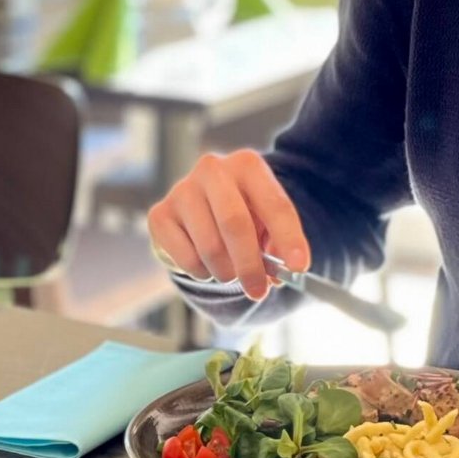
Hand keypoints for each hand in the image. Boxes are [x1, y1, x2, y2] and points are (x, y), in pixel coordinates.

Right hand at [147, 149, 310, 300]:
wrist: (200, 210)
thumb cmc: (243, 215)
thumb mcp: (267, 223)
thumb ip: (277, 245)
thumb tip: (280, 274)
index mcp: (248, 166)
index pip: (275, 204)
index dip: (289, 238)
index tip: (299, 268)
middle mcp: (213, 170)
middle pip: (235, 224)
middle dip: (250, 265)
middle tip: (259, 291)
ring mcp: (182, 190)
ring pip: (210, 247)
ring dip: (226, 272)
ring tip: (230, 273)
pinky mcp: (159, 215)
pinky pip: (186, 259)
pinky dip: (202, 273)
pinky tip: (206, 264)